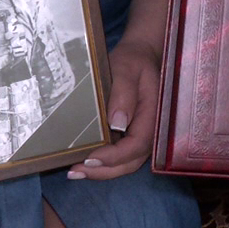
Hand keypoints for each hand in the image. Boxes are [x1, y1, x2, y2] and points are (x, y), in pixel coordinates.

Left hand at [69, 37, 161, 179]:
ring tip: (75, 172)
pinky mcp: (133, 135)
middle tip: (76, 171)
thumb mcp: (127, 69)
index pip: (136, 144)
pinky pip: (122, 156)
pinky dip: (104, 164)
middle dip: (104, 170)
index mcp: (153, 114)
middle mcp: (151, 130)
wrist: (141, 56)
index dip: (114, 156)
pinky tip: (84, 163)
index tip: (90, 158)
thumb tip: (117, 123)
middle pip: (131, 161)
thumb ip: (124, 93)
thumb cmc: (133, 61)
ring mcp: (143, 135)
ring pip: (126, 163)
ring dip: (102, 171)